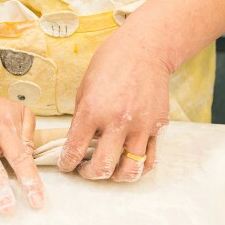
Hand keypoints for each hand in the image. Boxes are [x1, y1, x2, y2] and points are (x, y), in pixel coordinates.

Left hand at [58, 37, 169, 181]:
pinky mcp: (157, 127)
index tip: (66, 165)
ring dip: (115, 176)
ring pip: (130, 170)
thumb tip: (77, 143)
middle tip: (85, 170)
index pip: (75, 151)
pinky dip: (138, 166)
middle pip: (102, 168)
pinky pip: (149, 159)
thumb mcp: (84, 88)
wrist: (146, 49)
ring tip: (109, 168)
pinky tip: (128, 160)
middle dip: (89, 174)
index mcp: (93, 110)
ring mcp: (141, 126)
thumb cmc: (111, 63)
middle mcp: (117, 121)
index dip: (66, 164)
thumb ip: (81, 118)